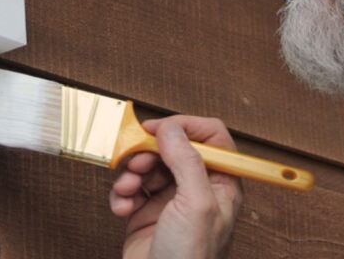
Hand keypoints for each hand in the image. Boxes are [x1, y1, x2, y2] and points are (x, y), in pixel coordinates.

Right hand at [109, 116, 243, 258]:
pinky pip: (131, 189)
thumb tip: (172, 129)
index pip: (211, 137)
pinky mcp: (146, 214)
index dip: (185, 127)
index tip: (158, 128)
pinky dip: (122, 195)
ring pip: (148, 166)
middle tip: (136, 160)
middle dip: (150, 152)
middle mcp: (197, 188)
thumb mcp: (196, 204)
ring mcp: (171, 201)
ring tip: (127, 189)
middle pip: (173, 148)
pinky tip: (122, 208)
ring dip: (132, 173)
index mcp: (221, 183)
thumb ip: (186, 161)